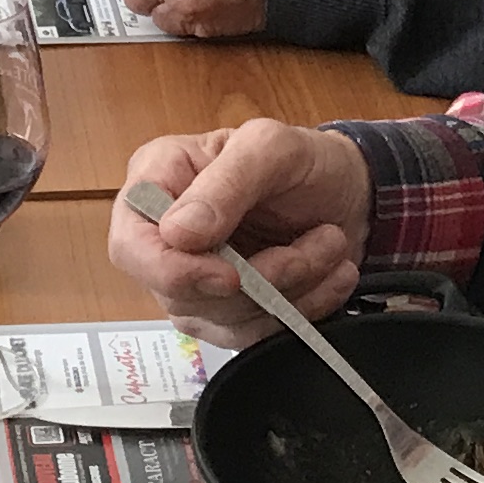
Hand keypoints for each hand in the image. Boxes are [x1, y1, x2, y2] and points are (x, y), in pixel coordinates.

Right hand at [110, 121, 373, 344]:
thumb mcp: (271, 147)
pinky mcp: (231, 311)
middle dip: (258, 279)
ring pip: (222, 319)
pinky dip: (302, 311)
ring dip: (289, 290)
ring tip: (331, 244)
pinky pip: (254, 335)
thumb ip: (225, 182)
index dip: (170, 270)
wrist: (351, 191)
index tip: (230, 275)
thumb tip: (176, 234)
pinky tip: (333, 274)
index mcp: (157, 182)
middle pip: (179, 293)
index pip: (131, 245)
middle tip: (320, 241)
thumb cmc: (304, 159)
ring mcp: (196, 279)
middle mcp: (166, 236)